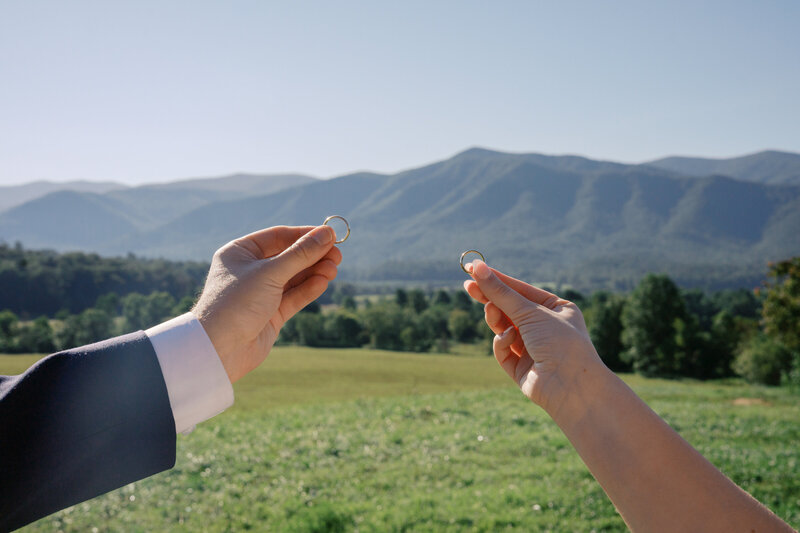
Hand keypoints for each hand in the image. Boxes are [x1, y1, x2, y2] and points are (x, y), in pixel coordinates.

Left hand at [192, 225, 340, 382]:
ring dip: (314, 272)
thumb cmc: (236, 304)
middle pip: (289, 257)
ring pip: (294, 278)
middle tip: (338, 256)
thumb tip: (327, 234)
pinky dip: (308, 289)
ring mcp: (261, 293)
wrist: (219, 350)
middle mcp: (249, 271)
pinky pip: (293, 297)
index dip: (304, 235)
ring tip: (333, 269)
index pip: (278, 237)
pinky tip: (323, 282)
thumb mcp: (270, 273)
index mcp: (240, 253)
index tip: (330, 235)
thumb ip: (301, 254)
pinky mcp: (270, 314)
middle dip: (313, 256)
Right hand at [463, 260, 604, 415]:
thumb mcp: (530, 312)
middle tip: (467, 286)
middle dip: (489, 298)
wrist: (571, 387)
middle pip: (509, 308)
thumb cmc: (560, 343)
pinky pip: (503, 348)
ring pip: (503, 327)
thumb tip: (479, 269)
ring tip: (490, 311)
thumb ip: (501, 292)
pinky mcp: (521, 367)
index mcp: (556, 309)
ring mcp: (532, 348)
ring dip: (495, 318)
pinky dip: (502, 342)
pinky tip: (509, 340)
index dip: (496, 279)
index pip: (520, 290)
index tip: (473, 269)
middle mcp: (545, 327)